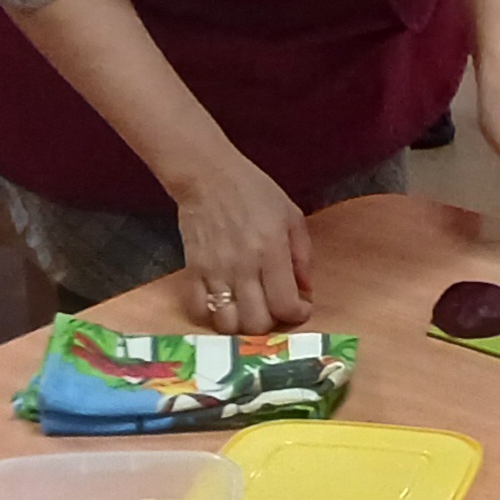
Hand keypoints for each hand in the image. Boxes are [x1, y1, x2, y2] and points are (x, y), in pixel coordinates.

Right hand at [170, 152, 312, 331]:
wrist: (208, 175)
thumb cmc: (254, 192)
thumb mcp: (292, 217)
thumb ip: (302, 257)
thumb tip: (305, 291)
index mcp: (271, 251)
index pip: (286, 305)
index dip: (298, 314)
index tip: (300, 306)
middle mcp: (243, 266)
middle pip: (256, 322)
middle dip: (270, 323)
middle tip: (273, 308)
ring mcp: (215, 271)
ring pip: (227, 324)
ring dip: (241, 324)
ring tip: (248, 309)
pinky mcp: (193, 270)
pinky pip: (199, 309)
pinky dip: (212, 315)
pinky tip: (224, 305)